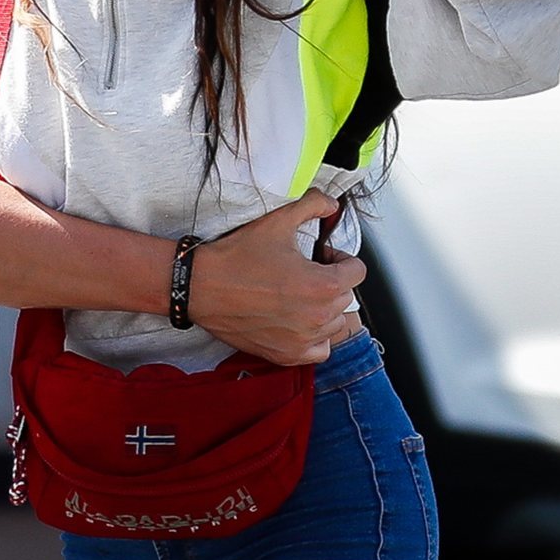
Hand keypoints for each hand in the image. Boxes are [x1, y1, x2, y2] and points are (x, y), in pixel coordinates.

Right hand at [187, 190, 365, 365]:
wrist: (201, 286)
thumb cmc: (237, 257)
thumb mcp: (277, 221)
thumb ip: (312, 206)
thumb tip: (331, 205)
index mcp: (322, 285)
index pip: (357, 272)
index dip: (340, 258)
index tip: (322, 256)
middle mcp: (318, 317)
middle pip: (346, 297)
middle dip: (331, 281)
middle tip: (305, 271)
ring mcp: (303, 340)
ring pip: (334, 324)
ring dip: (324, 309)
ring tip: (299, 295)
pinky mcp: (287, 354)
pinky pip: (320, 350)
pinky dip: (315, 337)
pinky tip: (298, 321)